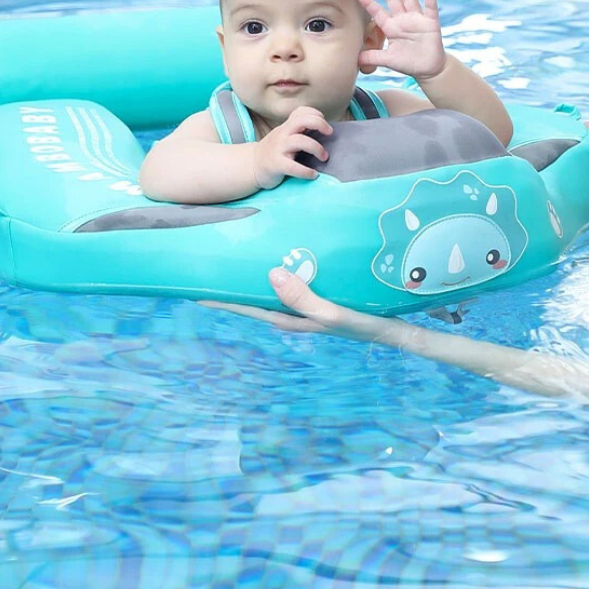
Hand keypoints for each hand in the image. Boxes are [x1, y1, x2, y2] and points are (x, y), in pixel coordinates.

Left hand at [202, 267, 403, 344]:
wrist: (393, 330)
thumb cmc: (362, 324)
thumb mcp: (330, 313)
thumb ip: (301, 298)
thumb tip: (271, 274)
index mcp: (291, 318)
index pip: (248, 307)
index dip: (223, 300)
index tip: (196, 291)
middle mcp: (295, 311)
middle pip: (256, 297)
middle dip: (233, 286)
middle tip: (211, 267)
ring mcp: (308, 304)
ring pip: (273, 289)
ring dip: (256, 277)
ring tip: (240, 257)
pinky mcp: (321, 294)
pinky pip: (294, 282)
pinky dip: (283, 271)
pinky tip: (285, 257)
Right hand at [253, 107, 332, 188]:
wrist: (252, 166)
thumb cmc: (275, 151)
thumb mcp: (285, 136)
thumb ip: (299, 131)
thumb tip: (325, 131)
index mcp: (286, 127)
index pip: (301, 111)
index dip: (316, 114)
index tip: (325, 126)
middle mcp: (282, 134)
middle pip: (302, 120)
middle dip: (319, 124)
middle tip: (330, 133)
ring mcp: (279, 148)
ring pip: (300, 141)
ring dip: (317, 148)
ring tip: (324, 157)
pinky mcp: (276, 165)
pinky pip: (293, 167)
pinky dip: (306, 171)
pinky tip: (314, 175)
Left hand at [358, 0, 446, 79]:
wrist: (428, 69)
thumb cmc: (408, 63)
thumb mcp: (388, 60)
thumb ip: (373, 57)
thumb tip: (354, 60)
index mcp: (391, 28)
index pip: (378, 13)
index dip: (369, 4)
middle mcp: (403, 20)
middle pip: (393, 0)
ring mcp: (417, 20)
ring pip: (409, 0)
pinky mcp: (431, 23)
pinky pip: (430, 8)